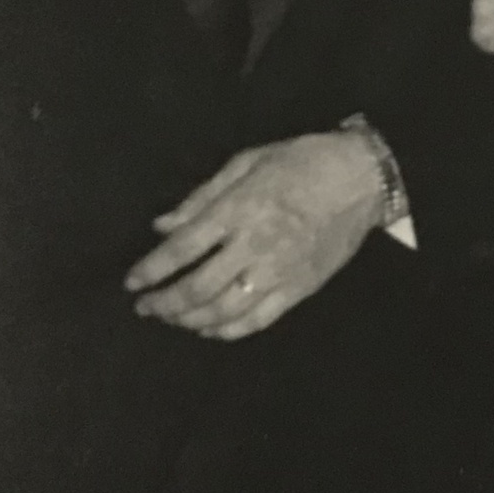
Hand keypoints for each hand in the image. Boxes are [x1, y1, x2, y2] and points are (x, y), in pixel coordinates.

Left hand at [125, 132, 383, 339]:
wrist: (362, 179)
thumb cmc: (302, 161)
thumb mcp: (247, 162)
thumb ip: (202, 196)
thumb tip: (162, 225)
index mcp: (238, 209)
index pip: (182, 248)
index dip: (151, 269)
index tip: (132, 281)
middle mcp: (255, 245)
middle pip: (197, 288)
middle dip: (164, 303)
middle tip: (146, 307)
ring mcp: (278, 271)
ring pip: (223, 311)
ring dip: (190, 321)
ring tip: (173, 319)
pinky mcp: (299, 289)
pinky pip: (257, 321)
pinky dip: (227, 331)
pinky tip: (210, 330)